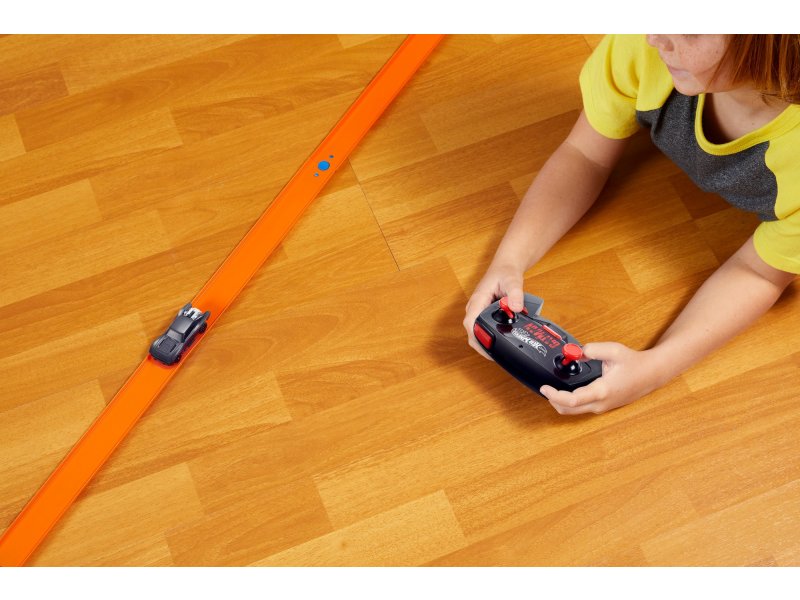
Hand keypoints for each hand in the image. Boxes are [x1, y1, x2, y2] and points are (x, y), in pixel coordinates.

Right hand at [463, 262, 524, 359]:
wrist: (505, 266)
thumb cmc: (505, 271)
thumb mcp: (513, 280)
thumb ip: (515, 293)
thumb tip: (515, 307)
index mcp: (478, 300)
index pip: (470, 323)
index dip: (476, 338)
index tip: (486, 349)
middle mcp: (475, 307)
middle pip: (472, 332)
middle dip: (482, 345)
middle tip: (496, 356)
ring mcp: (478, 310)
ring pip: (476, 331)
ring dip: (485, 342)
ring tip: (500, 352)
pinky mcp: (483, 313)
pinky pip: (483, 327)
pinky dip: (489, 336)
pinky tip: (500, 341)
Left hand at [540, 342, 661, 414]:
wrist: (651, 374)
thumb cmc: (634, 364)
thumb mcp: (613, 350)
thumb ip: (592, 349)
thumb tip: (576, 352)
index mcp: (602, 391)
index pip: (571, 400)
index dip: (554, 395)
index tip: (544, 388)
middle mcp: (601, 403)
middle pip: (569, 410)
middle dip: (553, 400)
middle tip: (545, 388)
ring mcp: (602, 407)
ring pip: (574, 411)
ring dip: (561, 402)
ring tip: (553, 389)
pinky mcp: (603, 407)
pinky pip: (581, 409)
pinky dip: (570, 403)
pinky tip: (567, 392)